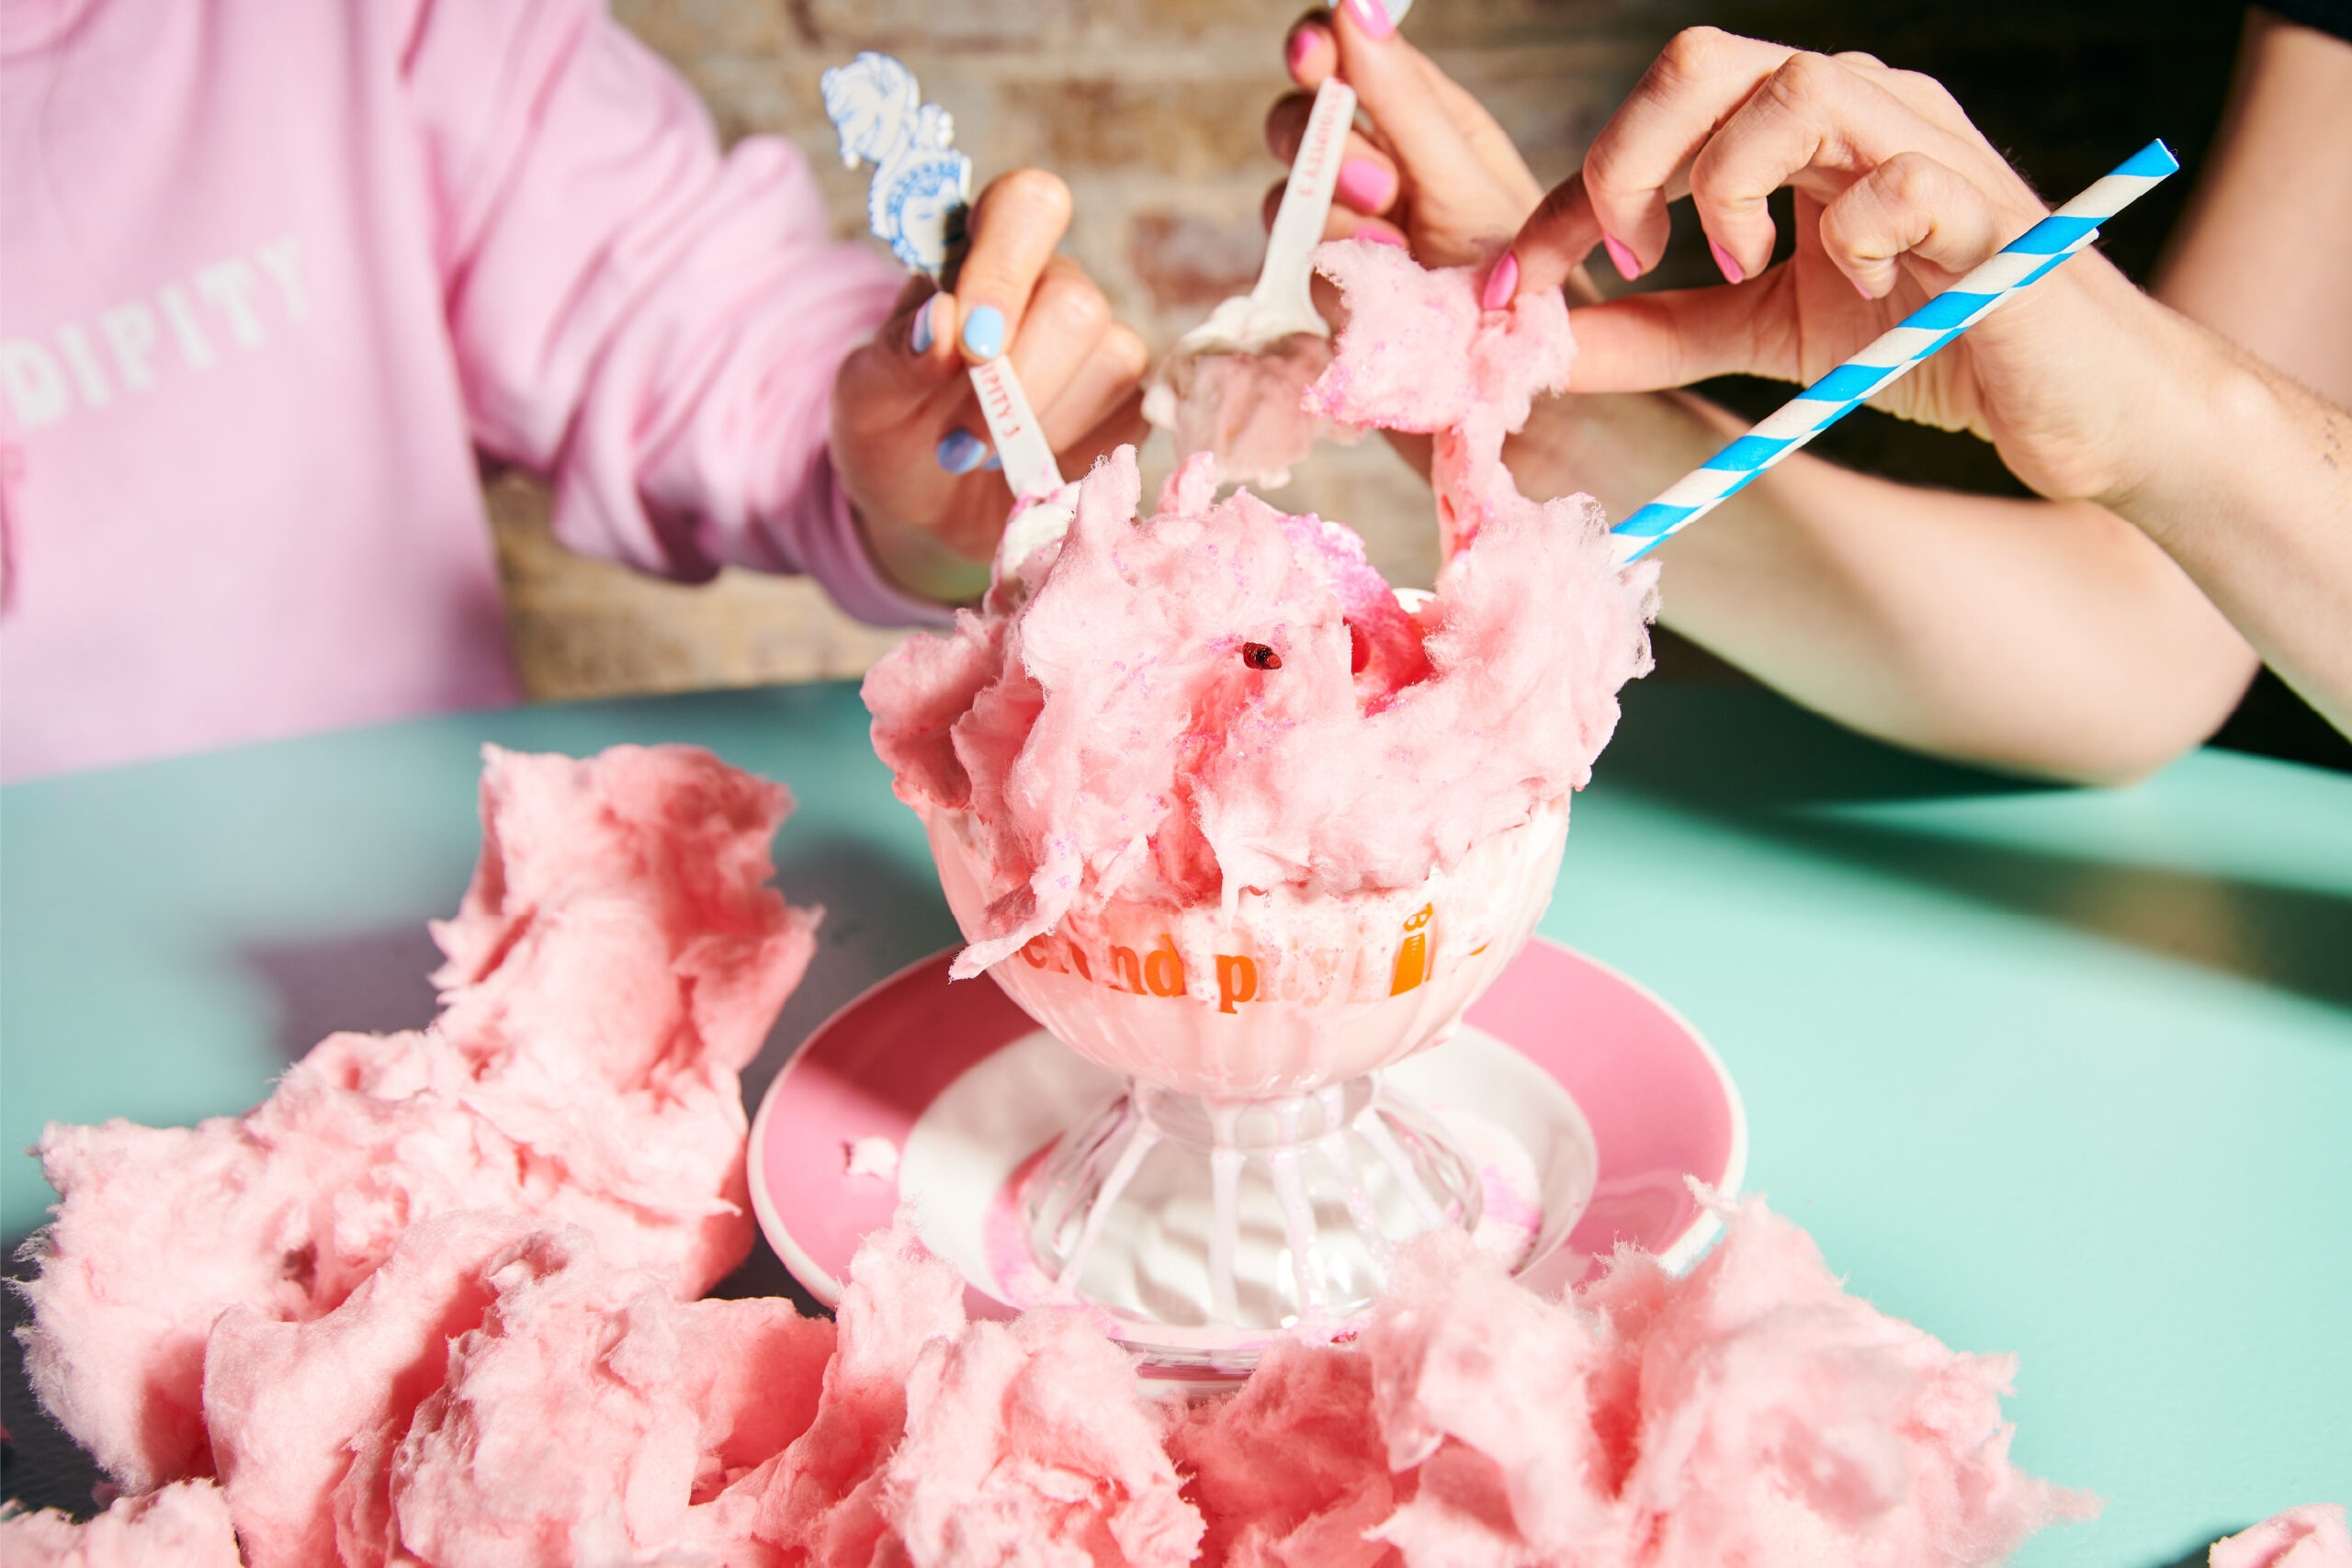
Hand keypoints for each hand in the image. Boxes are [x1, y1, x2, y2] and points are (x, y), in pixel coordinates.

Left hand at [831, 169, 1147, 602]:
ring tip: (979, 456)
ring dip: (1038, 424)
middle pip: (1075, 300)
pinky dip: (1072, 453)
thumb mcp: (864, 397)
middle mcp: (1050, 286)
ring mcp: (1098, 346)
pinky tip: (1027, 469)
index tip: (969, 343)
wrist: (919, 506)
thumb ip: (896, 356)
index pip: (1026, 205)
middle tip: (960, 437)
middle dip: (1019, 379)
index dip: (1004, 269)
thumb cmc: (891, 430)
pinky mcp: (1126, 408)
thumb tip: (943, 322)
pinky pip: (1130, 417)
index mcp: (981, 252)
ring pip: (1112, 358)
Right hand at [1266, 4, 1543, 267]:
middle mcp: (1375, 167)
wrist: (1516, 378)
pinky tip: (1384, 291)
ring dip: (1337, 223)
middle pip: (1297, 124)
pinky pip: (1299, 267)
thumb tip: (1354, 5)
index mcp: (1420, 121)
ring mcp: (1345, 229)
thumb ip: (1404, 104)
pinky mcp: (1329, 289)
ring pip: (1287, 199)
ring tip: (1398, 252)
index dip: (1317, 48)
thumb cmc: (1519, 278)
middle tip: (1380, 187)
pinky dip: (1337, 278)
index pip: (1347, 57)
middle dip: (1323, 149)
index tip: (1312, 55)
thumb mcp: (1466, 183)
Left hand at [1495, 28, 2173, 506]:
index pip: (1659, 117)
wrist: (2068, 404)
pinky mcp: (1985, 209)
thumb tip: (1542, 344)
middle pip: (1708, 59)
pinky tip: (1853, 279)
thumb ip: (1655, 330)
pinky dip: (1852, 226)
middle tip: (1622, 255)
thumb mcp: (1760, 335)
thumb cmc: (1927, 343)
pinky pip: (1901, 177)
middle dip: (1629, 157)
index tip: (1517, 284)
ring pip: (1798, 87)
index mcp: (1797, 133)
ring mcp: (1926, 145)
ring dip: (1730, 182)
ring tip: (1738, 268)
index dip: (1569, 194)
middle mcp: (1859, 110)